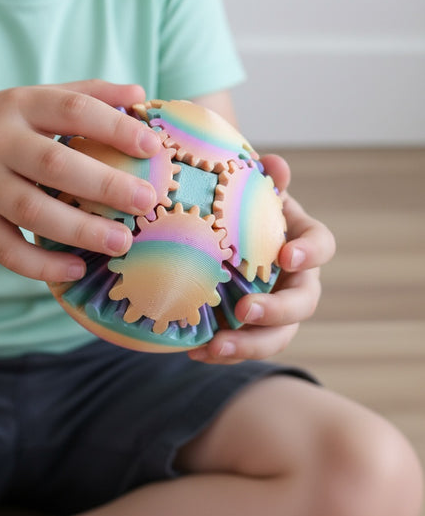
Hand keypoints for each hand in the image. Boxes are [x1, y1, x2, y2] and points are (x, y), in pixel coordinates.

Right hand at [0, 80, 161, 281]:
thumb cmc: (3, 127)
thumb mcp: (35, 100)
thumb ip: (87, 94)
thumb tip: (140, 95)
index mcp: (21, 105)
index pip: (72, 108)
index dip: (115, 127)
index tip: (153, 147)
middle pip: (54, 164)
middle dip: (105, 185)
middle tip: (147, 201)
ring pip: (31, 211)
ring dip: (80, 231)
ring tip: (122, 243)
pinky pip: (5, 249)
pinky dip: (41, 265)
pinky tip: (77, 269)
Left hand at [188, 154, 335, 363]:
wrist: (216, 235)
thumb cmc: (238, 208)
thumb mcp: (247, 190)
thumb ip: (261, 178)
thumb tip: (274, 164)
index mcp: (301, 240)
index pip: (321, 244)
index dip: (310, 252)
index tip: (287, 256)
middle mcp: (295, 279)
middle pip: (303, 303)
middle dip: (277, 311)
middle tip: (245, 311)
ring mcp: (275, 308)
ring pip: (276, 336)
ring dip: (248, 345)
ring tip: (215, 347)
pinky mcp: (250, 329)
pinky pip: (243, 345)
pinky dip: (221, 351)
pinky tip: (194, 352)